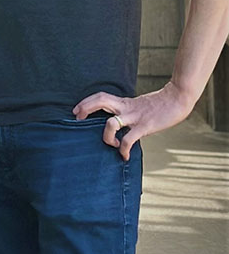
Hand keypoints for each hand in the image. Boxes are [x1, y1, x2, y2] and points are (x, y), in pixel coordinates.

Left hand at [73, 81, 194, 160]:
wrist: (177, 99)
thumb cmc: (160, 104)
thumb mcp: (139, 105)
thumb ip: (129, 111)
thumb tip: (121, 121)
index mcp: (124, 102)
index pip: (101, 96)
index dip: (87, 101)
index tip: (77, 110)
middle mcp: (126, 108)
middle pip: (100, 101)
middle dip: (85, 108)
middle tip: (77, 118)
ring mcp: (134, 117)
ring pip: (110, 123)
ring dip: (106, 136)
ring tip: (110, 144)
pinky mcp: (144, 126)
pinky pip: (128, 139)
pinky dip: (123, 149)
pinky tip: (124, 156)